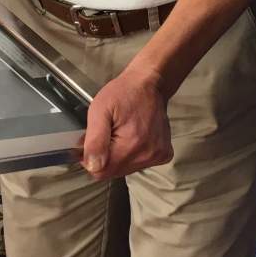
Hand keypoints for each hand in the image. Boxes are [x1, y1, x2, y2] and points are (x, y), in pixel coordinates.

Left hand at [79, 65, 172, 181]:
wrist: (150, 84)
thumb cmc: (123, 93)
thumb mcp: (99, 110)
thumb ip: (94, 140)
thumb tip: (92, 166)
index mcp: (131, 146)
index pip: (101, 172)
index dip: (91, 159)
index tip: (92, 143)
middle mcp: (147, 155)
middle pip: (114, 172)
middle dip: (106, 157)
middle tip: (108, 134)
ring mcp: (158, 156)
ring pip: (126, 169)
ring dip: (119, 156)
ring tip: (122, 133)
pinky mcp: (164, 154)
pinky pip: (140, 164)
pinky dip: (133, 154)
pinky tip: (134, 137)